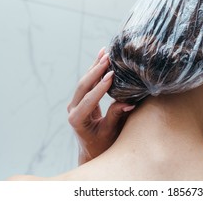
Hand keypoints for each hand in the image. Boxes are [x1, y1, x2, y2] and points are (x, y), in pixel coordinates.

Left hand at [67, 48, 134, 164]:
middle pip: (83, 86)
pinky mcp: (80, 100)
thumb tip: (129, 102)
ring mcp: (75, 103)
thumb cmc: (102, 144)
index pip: (89, 100)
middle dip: (95, 70)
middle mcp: (73, 109)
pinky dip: (94, 70)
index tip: (111, 74)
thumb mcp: (110, 131)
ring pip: (84, 81)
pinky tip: (101, 58)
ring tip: (105, 52)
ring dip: (94, 66)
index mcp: (77, 119)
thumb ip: (116, 116)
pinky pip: (87, 83)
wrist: (92, 150)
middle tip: (107, 57)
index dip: (100, 87)